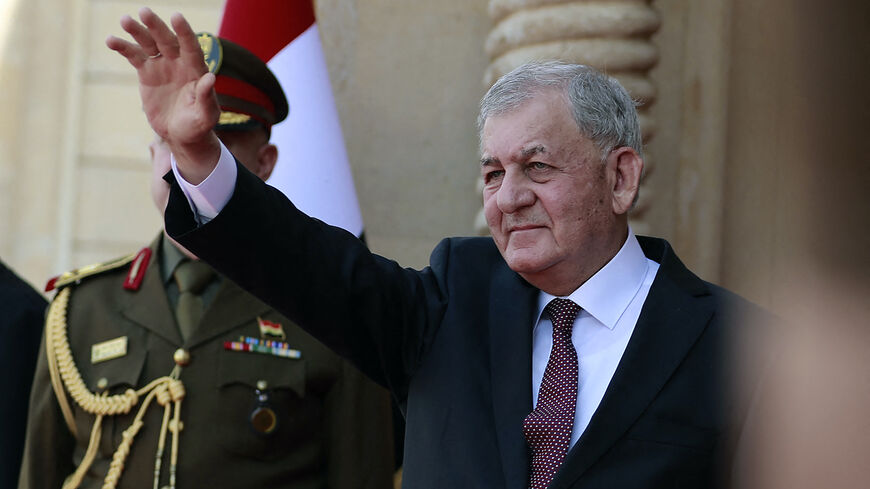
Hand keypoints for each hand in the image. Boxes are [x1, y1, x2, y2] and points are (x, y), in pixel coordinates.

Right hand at [107, 8, 219, 182]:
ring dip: (137, 31)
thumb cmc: (198, 126)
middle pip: (167, 40)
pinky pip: (134, 56)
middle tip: (144, 11)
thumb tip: (210, 77)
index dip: (185, 33)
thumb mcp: (205, 116)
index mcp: (196, 70)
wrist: (180, 135)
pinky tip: (111, 40)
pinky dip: (123, 48)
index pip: (191, 48)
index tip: (176, 16)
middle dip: (156, 26)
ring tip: (124, 20)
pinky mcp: (147, 73)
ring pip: (149, 43)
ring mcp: (162, 65)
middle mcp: (180, 62)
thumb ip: (206, 97)